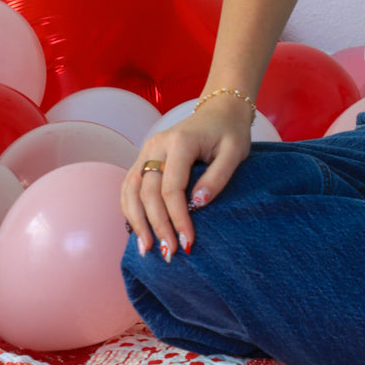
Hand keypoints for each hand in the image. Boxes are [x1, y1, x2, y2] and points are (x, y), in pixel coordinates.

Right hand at [120, 96, 252, 261]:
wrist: (219, 111)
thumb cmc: (230, 133)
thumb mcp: (235, 152)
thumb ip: (218, 176)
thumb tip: (198, 204)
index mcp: (180, 142)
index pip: (171, 187)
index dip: (177, 217)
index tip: (188, 242)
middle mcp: (156, 145)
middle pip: (147, 192)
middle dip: (157, 225)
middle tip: (168, 253)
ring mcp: (146, 150)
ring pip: (131, 190)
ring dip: (137, 221)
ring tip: (146, 249)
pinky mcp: (143, 158)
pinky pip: (129, 186)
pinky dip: (130, 210)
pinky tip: (138, 230)